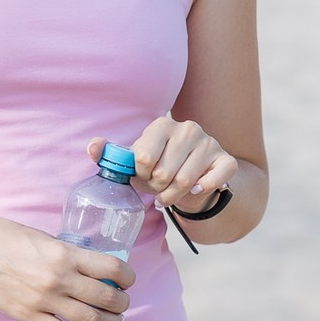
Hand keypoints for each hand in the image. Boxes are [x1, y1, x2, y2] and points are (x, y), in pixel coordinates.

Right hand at [0, 208, 128, 320]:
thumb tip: (90, 270)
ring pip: (91, 320)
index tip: (127, 280)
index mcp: (64, 254)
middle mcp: (58, 279)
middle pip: (106, 298)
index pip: (111, 269)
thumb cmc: (1, 236)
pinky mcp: (28, 317)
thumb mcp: (41, 237)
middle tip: (122, 302)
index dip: (127, 277)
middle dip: (122, 303)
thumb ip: (66, 254)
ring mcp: (43, 301)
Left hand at [104, 116, 236, 211]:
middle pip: (163, 173)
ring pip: (185, 181)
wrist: (194, 178)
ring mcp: (209, 142)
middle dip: (156, 188)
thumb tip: (92, 147)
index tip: (143, 176)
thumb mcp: (134, 160)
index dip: (140, 175)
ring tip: (170, 192)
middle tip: (157, 188)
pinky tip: (196, 190)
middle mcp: (187, 128)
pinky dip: (201, 191)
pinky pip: (213, 180)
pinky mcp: (226, 160)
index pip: (143, 158)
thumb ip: (111, 153)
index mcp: (161, 125)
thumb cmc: (159, 166)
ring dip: (174, 195)